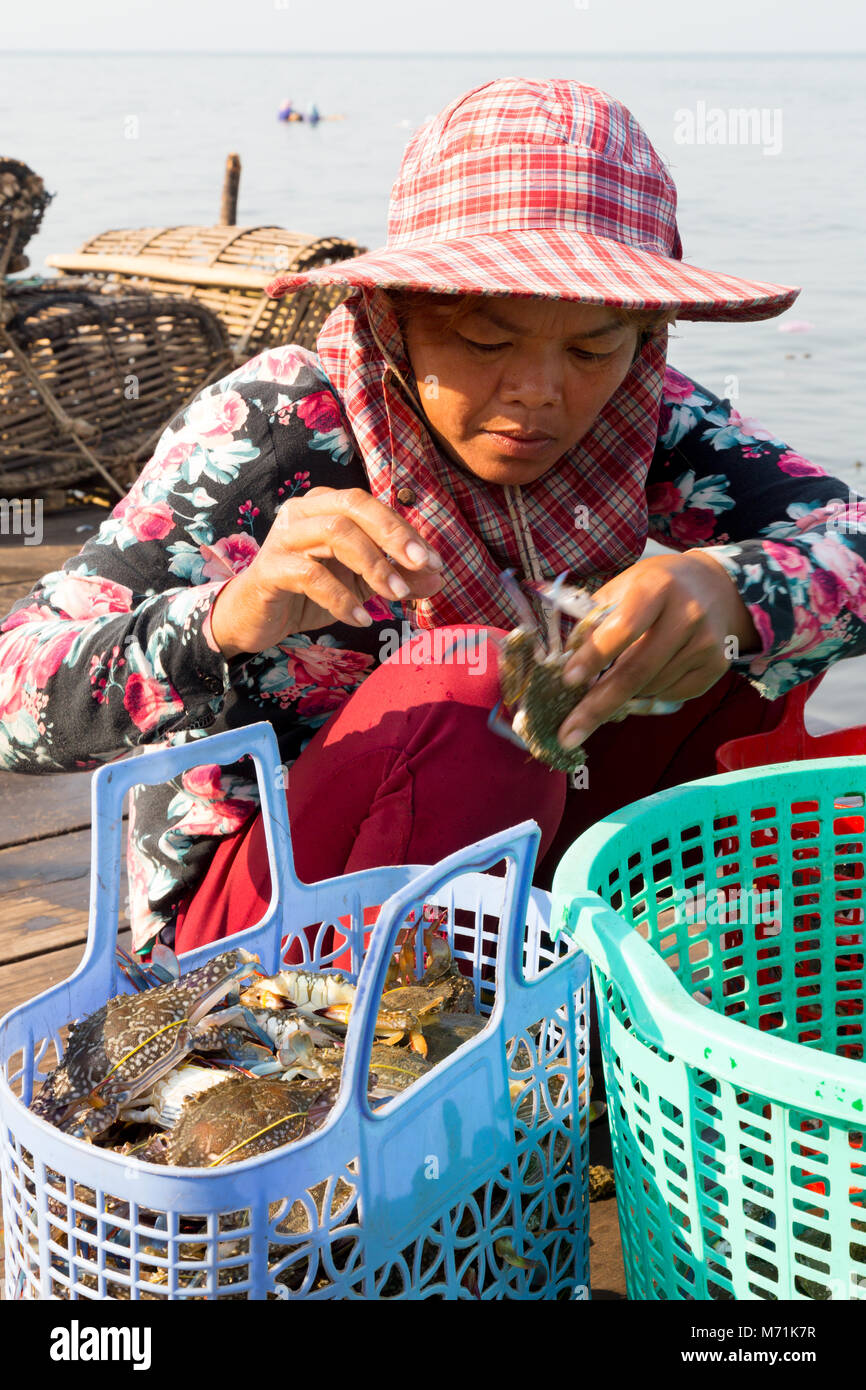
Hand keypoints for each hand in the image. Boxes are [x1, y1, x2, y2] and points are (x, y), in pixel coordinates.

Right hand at [209, 487, 443, 658]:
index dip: (406, 531)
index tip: (434, 563)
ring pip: (335, 533)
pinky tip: (361, 618)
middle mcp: (303, 511)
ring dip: (373, 565)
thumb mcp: (361, 585)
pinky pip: (310, 575)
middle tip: (421, 567)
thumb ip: (396, 577)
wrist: (257, 619)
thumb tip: (438, 578)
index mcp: (326, 505)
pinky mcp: (270, 568)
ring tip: (396, 596)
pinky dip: (342, 598)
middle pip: (354, 506)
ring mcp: (284, 536)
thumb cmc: (310, 593)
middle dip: (393, 536)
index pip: (372, 507)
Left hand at [556, 550, 758, 750]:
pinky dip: (650, 694)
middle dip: (597, 706)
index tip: (568, 680)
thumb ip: (595, 622)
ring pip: (651, 688)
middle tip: (567, 734)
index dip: (594, 656)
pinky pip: (671, 695)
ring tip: (616, 680)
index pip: (624, 628)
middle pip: (636, 671)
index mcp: (656, 588)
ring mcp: (706, 642)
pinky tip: (649, 674)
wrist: (714, 586)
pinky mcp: (718, 664)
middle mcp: (687, 614)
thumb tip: (566, 667)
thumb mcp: (622, 587)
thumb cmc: (655, 588)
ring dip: (624, 695)